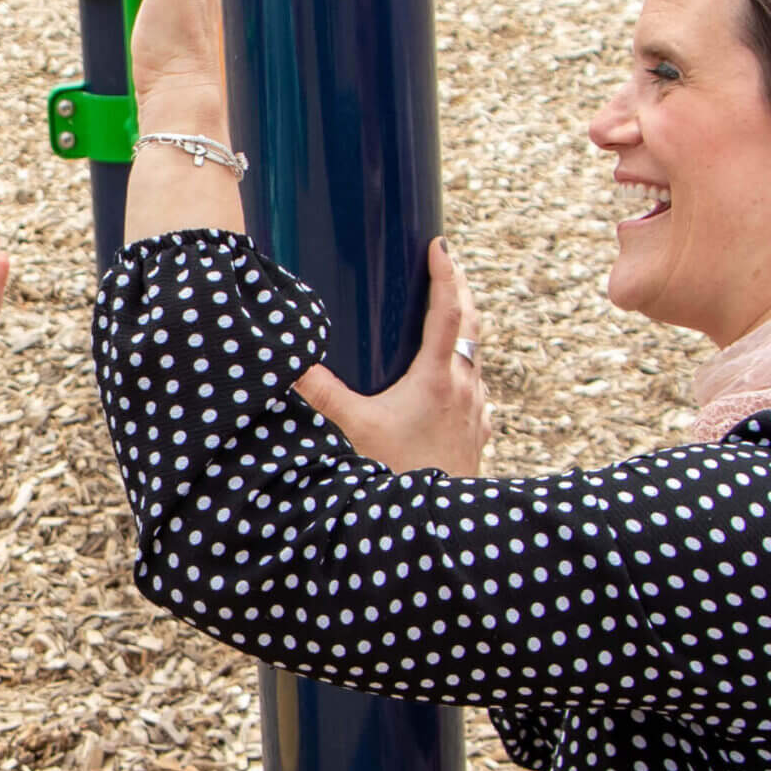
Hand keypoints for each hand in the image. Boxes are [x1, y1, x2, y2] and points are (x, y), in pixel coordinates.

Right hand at [296, 239, 489, 474]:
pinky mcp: (478, 429)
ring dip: (463, 326)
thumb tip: (292, 362)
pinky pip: (476, 386)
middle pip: (471, 322)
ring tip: (445, 310)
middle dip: (459, 288)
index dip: (445, 274)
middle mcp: (464, 387)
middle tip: (444, 263)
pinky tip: (449, 375)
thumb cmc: (397, 474)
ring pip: (476, 353)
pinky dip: (464, 366)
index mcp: (437, 378)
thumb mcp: (354, 429)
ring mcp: (476, 408)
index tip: (438, 245)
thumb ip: (322, 394)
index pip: (447, 311)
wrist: (436, 525)